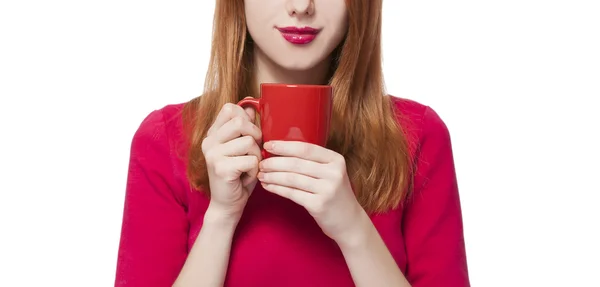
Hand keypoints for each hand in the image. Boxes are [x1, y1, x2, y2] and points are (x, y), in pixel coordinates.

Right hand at [202, 103, 261, 220]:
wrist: (228, 204)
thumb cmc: (239, 175)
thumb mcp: (243, 148)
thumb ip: (245, 128)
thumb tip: (251, 107)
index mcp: (213, 134)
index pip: (229, 108)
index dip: (246, 118)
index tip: (250, 133)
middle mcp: (209, 141)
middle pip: (240, 122)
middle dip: (255, 136)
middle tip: (253, 152)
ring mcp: (213, 154)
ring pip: (249, 142)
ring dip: (256, 156)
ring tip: (249, 167)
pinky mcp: (221, 168)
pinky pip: (251, 160)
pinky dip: (255, 169)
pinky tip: (246, 176)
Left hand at [257, 141, 366, 244]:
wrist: (349, 221)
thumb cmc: (334, 194)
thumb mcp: (331, 173)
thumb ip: (314, 162)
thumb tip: (282, 151)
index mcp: (336, 160)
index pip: (305, 148)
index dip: (284, 146)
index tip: (268, 145)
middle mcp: (333, 172)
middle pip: (296, 163)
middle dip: (274, 162)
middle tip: (260, 163)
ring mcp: (327, 189)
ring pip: (291, 178)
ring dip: (272, 176)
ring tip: (261, 175)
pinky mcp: (319, 205)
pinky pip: (291, 193)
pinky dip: (277, 188)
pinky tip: (268, 186)